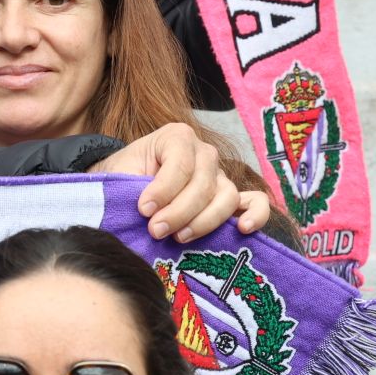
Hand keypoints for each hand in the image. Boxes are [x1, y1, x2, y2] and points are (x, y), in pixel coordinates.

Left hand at [89, 122, 262, 241]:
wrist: (125, 183)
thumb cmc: (122, 176)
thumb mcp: (120, 173)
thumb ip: (130, 186)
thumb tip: (141, 212)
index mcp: (176, 137)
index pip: (180, 164)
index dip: (163, 190)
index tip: (143, 210)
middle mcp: (204, 152)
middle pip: (203, 185)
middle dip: (179, 212)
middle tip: (156, 230)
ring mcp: (220, 174)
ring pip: (226, 197)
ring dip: (204, 221)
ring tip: (179, 237)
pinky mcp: (230, 196)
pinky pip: (254, 202)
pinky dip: (255, 214)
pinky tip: (242, 228)